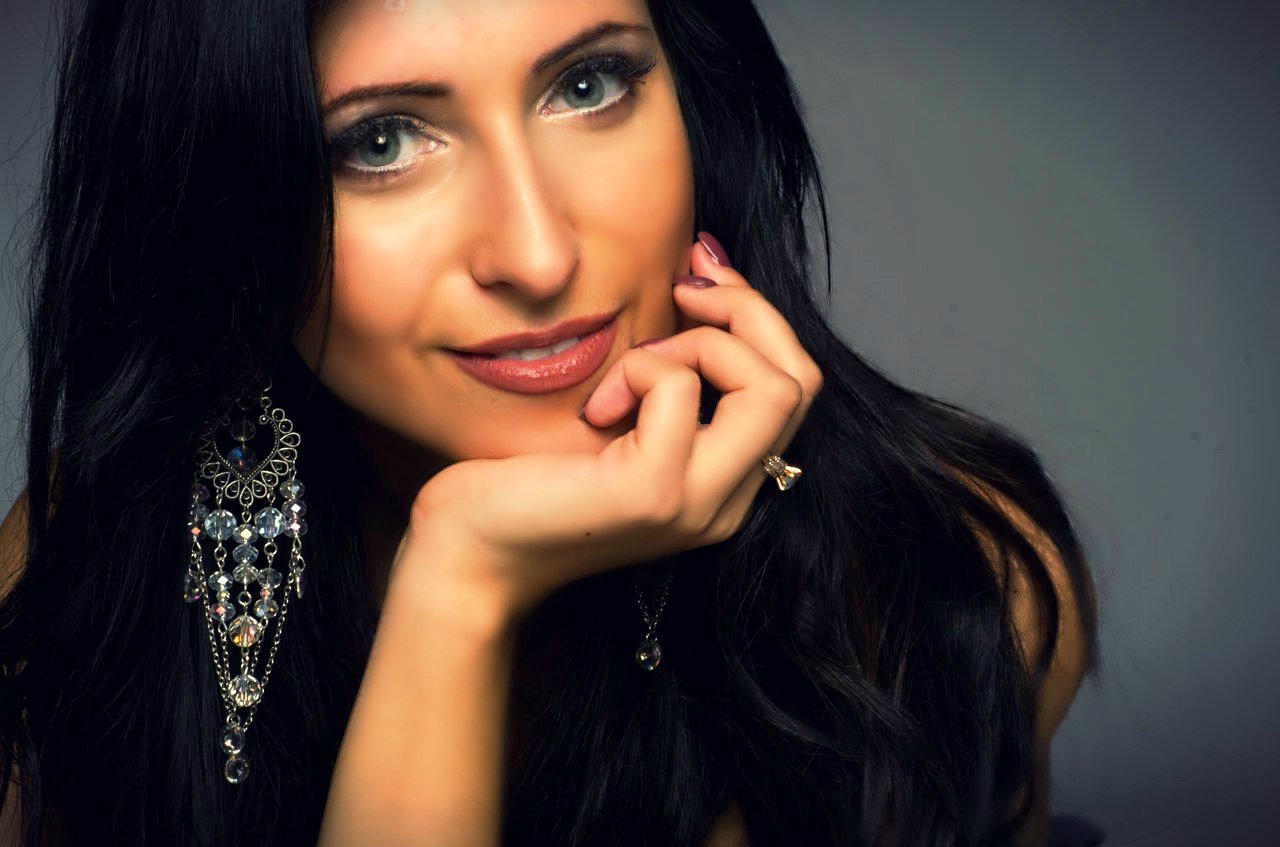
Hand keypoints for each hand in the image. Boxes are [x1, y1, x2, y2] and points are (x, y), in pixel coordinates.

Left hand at [401, 233, 823, 623]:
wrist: (470, 554)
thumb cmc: (526, 478)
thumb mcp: (617, 416)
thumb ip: (668, 371)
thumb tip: (700, 270)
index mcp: (723, 484)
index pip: (795, 387)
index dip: (758, 317)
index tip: (698, 274)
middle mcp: (725, 501)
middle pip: (802, 381)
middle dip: (750, 310)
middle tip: (684, 288)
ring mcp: (696, 503)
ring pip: (771, 387)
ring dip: (700, 341)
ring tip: (635, 363)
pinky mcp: (653, 491)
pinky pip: (679, 389)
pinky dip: (639, 368)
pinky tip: (596, 405)